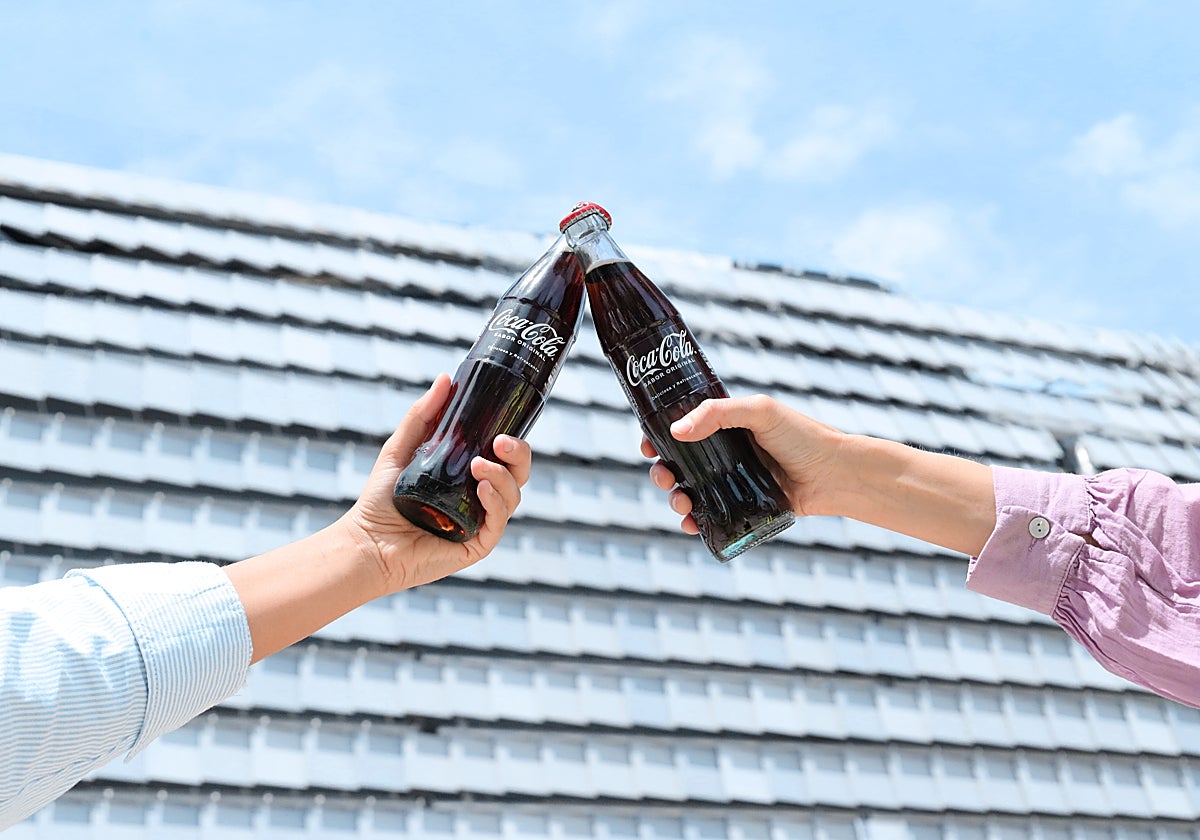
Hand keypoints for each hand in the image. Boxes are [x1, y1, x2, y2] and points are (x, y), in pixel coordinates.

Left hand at [340, 373, 530, 594]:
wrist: (366, 542)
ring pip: (513, 496)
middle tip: (501, 441)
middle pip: (518, 474)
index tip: (504, 424)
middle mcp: (481, 500)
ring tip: (479, 466)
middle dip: (518, 455)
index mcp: (470, 477)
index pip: (505, 456)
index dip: (513, 440)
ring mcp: (481, 523)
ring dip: (503, 478)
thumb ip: (422, 414)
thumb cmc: (382, 499)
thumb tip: (446, 378)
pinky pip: (498, 523)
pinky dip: (496, 504)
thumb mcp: (401, 447)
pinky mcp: (477, 546)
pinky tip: (482, 489)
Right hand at [642, 394, 843, 534]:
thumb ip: (717, 414)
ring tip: (680, 503)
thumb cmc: (803, 436)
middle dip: (662, 471)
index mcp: (726, 426)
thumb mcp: (759, 412)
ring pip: (691, 491)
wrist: (836, 474)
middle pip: (680, 463)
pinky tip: (692, 524)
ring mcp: (733, 482)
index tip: (647, 445)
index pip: (682, 429)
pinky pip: (711, 516)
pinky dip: (695, 522)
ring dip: (675, 497)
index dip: (659, 436)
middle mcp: (726, 454)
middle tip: (663, 476)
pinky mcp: (744, 508)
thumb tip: (676, 432)